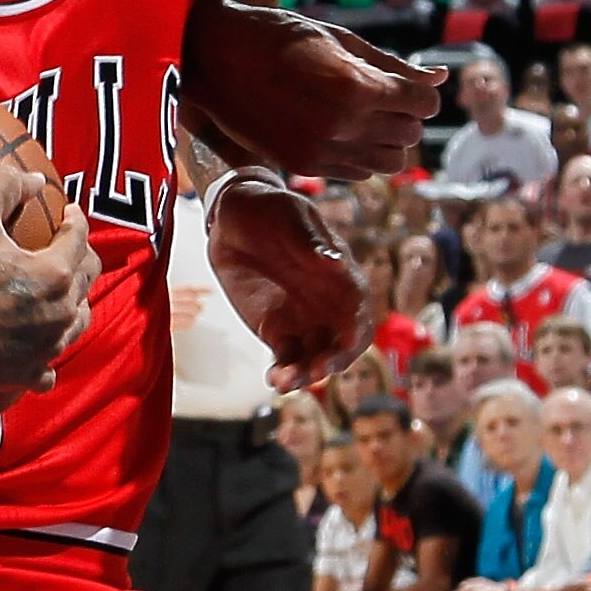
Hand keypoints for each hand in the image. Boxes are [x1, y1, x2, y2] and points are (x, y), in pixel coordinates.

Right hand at [0, 168, 97, 392]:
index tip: (69, 212)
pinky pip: (50, 368)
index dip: (75, 219)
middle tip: (69, 247)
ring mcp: (48, 347)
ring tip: (63, 295)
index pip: (79, 237)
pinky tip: (40, 351)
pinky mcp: (29, 373)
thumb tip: (33, 178)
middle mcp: (61, 311)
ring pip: (79, 322)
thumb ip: (5, 188)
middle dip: (82, 257)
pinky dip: (48, 356)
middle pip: (88, 278)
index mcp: (55, 271)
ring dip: (75, 304)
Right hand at [180, 3, 445, 179]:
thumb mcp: (340, 40)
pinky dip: (362, 155)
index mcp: (356, 87)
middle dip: (407, 116)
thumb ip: (392, 64)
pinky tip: (344, 130)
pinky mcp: (303, 165)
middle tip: (386, 96)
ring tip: (367, 116)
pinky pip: (358, 172)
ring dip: (388, 140)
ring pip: (389, 162)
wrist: (217, 58)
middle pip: (409, 135)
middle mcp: (342, 125)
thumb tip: (439, 78)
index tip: (408, 85)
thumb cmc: (281, 37)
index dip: (421, 94)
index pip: (421, 104)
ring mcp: (321, 150)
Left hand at [206, 171, 375, 389]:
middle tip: (316, 370)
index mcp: (340, 274)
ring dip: (306, 374)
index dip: (357, 327)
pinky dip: (283, 373)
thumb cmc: (270, 208)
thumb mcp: (290, 216)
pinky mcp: (276, 331)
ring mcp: (303, 320)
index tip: (347, 340)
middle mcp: (327, 303)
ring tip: (286, 381)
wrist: (232, 218)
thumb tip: (335, 263)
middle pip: (342, 342)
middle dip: (333, 360)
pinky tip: (275, 380)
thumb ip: (310, 241)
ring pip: (314, 357)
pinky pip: (286, 359)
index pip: (358, 307)